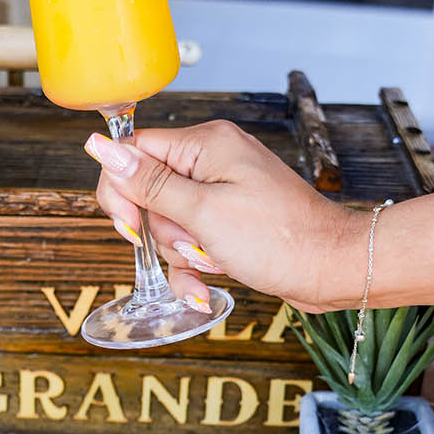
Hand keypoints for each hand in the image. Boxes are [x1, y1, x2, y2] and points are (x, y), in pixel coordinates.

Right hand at [87, 119, 364, 312]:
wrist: (332, 269)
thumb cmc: (280, 239)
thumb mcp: (203, 212)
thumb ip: (148, 183)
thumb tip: (102, 147)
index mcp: (205, 144)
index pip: (134, 152)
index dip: (122, 192)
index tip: (130, 226)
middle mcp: (212, 161)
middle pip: (148, 193)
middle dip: (162, 231)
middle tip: (193, 244)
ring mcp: (222, 192)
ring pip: (168, 224)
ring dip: (182, 254)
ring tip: (214, 263)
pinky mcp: (229, 220)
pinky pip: (192, 241)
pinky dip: (195, 267)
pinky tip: (206, 288)